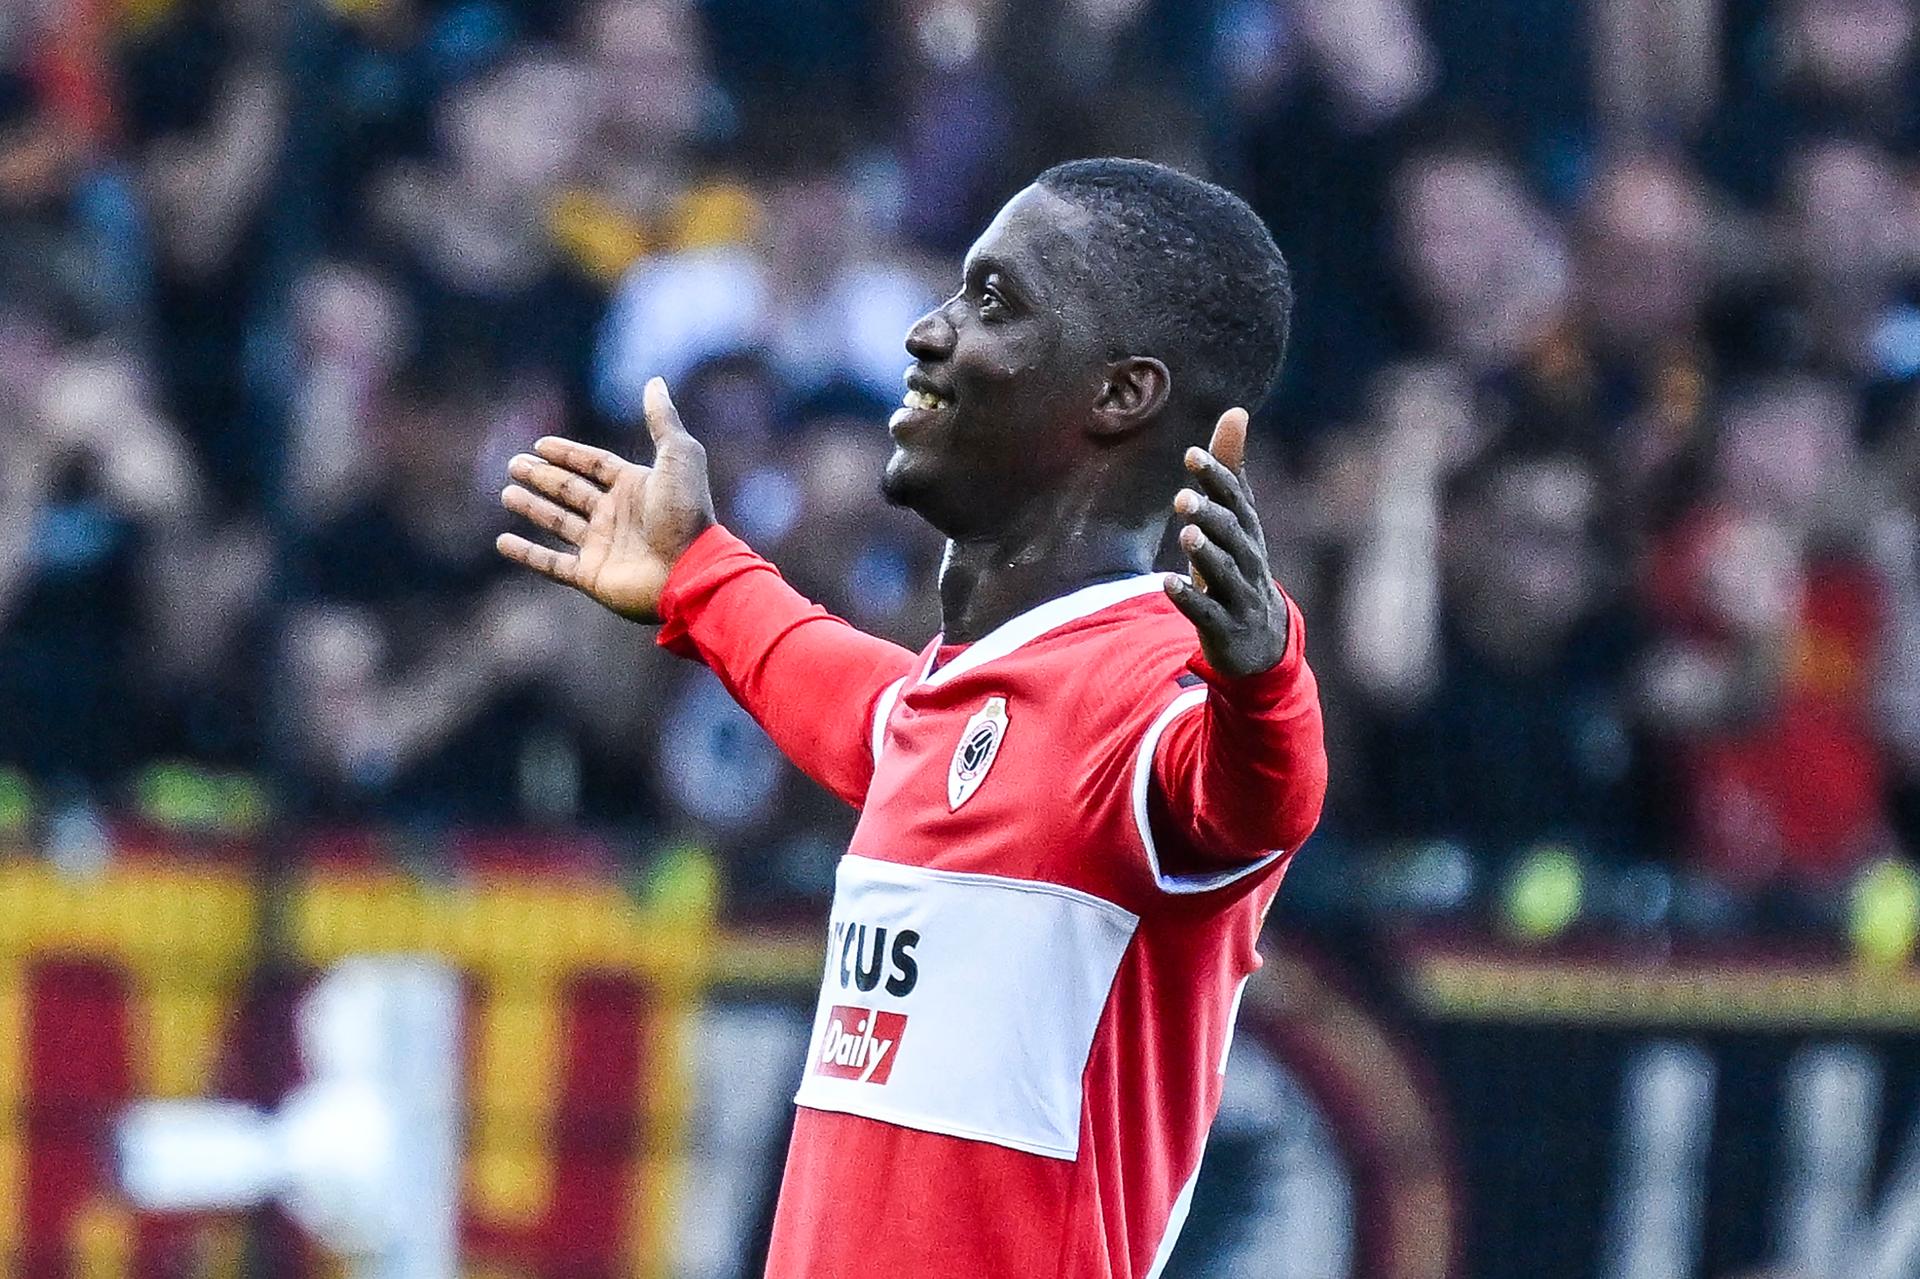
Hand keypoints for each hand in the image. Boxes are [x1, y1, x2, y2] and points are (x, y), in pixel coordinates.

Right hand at [496, 377, 715, 622]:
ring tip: (507, 493)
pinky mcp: (592, 576)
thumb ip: (663, 420)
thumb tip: (655, 381)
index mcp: (636, 487)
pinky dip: (527, 554)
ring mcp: (603, 547)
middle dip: (544, 477)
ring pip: (559, 523)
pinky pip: (552, 564)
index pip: (595, 465)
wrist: (690, 570)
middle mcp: (617, 516)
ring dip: (533, 508)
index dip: (568, 453)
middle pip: (572, 491)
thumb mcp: (678, 456)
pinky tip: (503, 542)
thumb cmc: (685, 514)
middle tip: (514, 464)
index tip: (540, 444)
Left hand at [1164, 408, 1289, 677]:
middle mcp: (1249, 560)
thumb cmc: (1239, 566)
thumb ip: (1230, 469)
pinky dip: (1189, 599)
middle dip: (1211, 515)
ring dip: (1205, 553)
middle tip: (1182, 497)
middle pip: (1233, 535)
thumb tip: (1235, 411)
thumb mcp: (1235, 520)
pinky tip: (1167, 584)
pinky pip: (1207, 613)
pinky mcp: (1225, 627)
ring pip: (1224, 573)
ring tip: (1185, 533)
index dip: (1217, 477)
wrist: (1261, 639)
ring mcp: (1239, 596)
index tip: (1192, 455)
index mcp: (1248, 531)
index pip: (1236, 500)